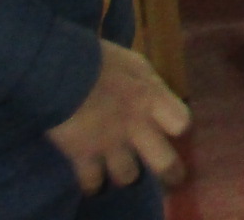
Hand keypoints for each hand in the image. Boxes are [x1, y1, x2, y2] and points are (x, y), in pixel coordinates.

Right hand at [45, 41, 188, 193]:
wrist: (63, 70)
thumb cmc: (101, 60)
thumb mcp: (135, 64)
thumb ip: (149, 85)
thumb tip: (155, 94)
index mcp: (152, 99)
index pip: (181, 122)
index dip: (178, 126)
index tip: (173, 129)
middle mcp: (137, 126)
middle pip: (164, 163)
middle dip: (170, 173)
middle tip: (171, 178)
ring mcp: (111, 144)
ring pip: (127, 177)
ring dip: (125, 174)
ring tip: (120, 168)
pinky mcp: (83, 155)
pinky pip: (92, 183)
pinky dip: (91, 184)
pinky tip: (91, 180)